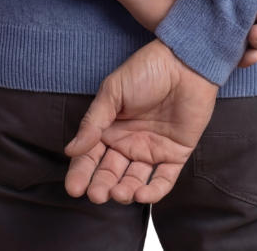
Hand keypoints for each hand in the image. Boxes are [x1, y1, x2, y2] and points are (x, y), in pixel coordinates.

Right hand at [64, 39, 217, 204]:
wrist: (185, 62)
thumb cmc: (146, 70)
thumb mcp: (113, 91)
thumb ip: (93, 121)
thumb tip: (71, 149)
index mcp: (110, 127)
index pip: (91, 156)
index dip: (81, 173)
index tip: (74, 188)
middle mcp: (129, 142)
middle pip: (110, 173)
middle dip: (101, 186)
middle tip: (96, 195)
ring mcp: (152, 150)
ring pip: (134, 181)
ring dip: (124, 192)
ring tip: (117, 194)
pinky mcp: (175, 155)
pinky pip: (163, 180)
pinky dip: (153, 192)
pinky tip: (141, 195)